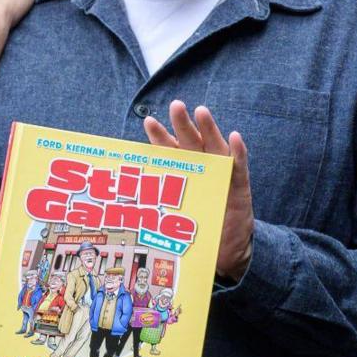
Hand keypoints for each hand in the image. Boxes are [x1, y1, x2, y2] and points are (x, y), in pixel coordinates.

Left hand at [144, 101, 253, 280]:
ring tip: (201, 111)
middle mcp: (203, 168)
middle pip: (191, 142)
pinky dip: (238, 152)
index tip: (148, 122)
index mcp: (184, 172)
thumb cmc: (195, 230)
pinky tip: (235, 137)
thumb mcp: (170, 219)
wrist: (224, 250)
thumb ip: (153, 209)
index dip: (160, 137)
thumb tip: (117, 208)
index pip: (170, 151)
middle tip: (176, 105)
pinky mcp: (240, 187)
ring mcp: (222, 175)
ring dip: (209, 129)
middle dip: (183, 124)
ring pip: (215, 148)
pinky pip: (239, 168)